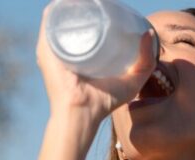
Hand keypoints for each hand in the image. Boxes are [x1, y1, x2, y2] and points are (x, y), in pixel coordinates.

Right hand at [36, 4, 156, 129]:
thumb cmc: (105, 101)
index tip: (111, 6)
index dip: (98, 13)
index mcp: (82, 54)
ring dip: (73, 3)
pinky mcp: (45, 47)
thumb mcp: (133, 79)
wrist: (81, 114)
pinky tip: (70, 0)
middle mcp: (65, 48)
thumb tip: (149, 33)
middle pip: (73, 18)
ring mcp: (53, 47)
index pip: (88, 27)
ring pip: (61, 16)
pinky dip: (59, 6)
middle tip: (101, 0)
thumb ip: (146, 60)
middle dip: (84, 5)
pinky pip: (50, 20)